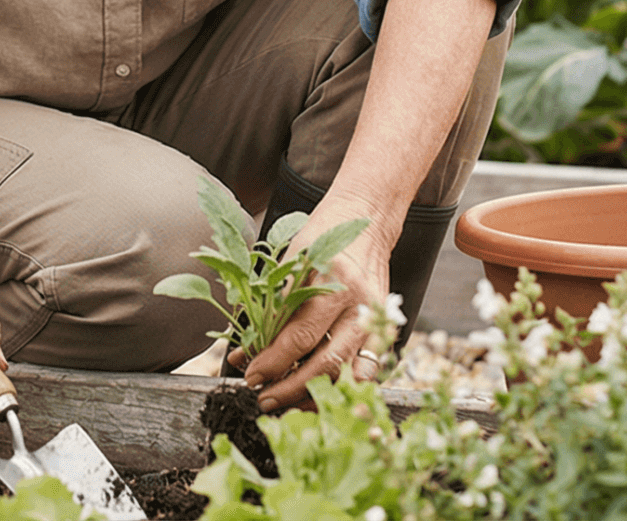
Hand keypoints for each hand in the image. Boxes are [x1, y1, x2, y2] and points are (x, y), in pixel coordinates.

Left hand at [239, 197, 392, 410]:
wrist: (365, 220)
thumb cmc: (320, 236)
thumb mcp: (288, 262)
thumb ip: (268, 308)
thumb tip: (243, 352)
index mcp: (332, 280)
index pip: (300, 334)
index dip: (273, 361)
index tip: (251, 376)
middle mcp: (358, 303)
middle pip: (326, 362)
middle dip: (290, 387)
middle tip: (264, 398)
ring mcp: (375, 319)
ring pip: (349, 373)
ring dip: (316, 395)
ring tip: (288, 406)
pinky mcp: (383, 328)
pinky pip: (366, 370)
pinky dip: (343, 388)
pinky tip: (319, 397)